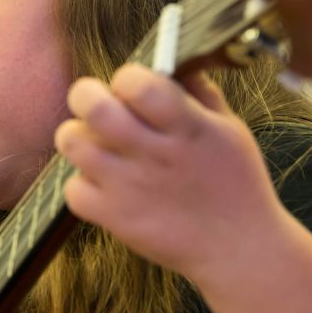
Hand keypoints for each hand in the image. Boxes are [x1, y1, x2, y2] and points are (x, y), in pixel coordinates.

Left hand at [55, 63, 288, 286]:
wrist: (239, 249)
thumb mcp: (230, 130)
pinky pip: (72, 189)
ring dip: (79, 137)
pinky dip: (82, 185)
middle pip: (93, 107)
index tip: (132, 86)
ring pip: (72, 142)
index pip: (137, 83)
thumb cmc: (236, 185)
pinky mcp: (115, 218)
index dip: (126, 77)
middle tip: (97, 105)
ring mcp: (130, 187)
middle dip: (86, 95)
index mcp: (186, 127)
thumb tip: (172, 63)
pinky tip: (103, 184)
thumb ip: (199, 94)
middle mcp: (154, 154)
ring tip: (97, 145)